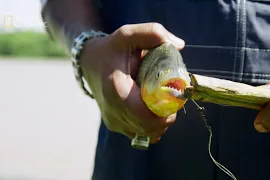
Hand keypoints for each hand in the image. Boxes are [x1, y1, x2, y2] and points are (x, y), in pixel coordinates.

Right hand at [80, 23, 184, 142]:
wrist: (90, 63)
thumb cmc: (112, 49)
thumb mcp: (129, 34)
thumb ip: (153, 33)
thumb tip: (179, 46)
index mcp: (117, 90)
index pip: (145, 116)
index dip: (165, 113)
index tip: (174, 99)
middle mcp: (113, 110)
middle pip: (149, 127)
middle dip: (166, 117)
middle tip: (172, 101)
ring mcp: (113, 121)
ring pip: (146, 133)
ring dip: (160, 122)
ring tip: (161, 103)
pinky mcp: (114, 125)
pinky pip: (139, 133)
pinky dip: (151, 126)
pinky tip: (151, 111)